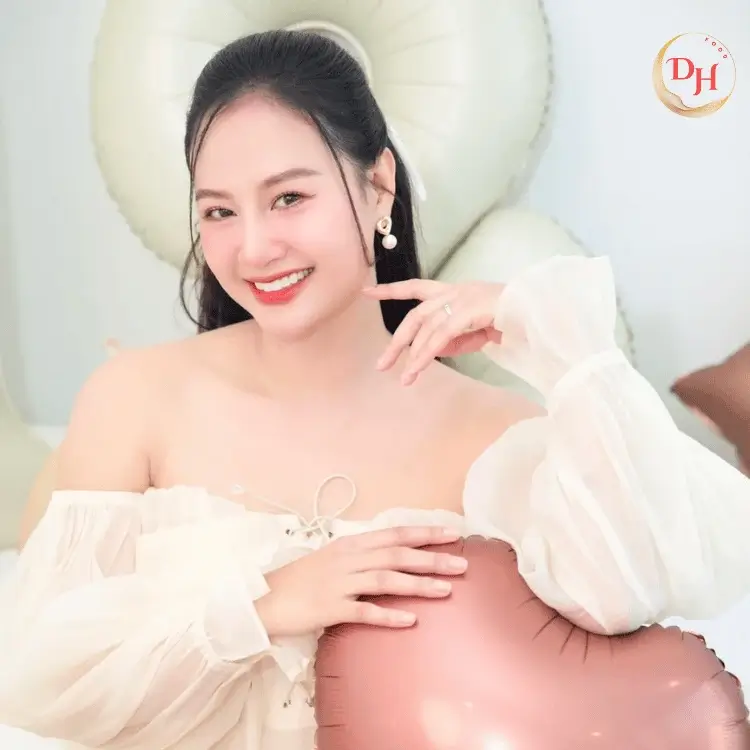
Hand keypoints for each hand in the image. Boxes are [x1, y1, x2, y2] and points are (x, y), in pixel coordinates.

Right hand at [255, 526, 467, 636]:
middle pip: (396, 555)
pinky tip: (410, 621)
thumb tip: (391, 555)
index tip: (452, 534)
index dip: (424, 533)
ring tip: (446, 590)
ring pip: (386, 581)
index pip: (394, 534)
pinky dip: (388, 616)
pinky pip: (364, 612)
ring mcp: (339, 584)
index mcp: (350, 545)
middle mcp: (348, 560)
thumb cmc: (300, 578)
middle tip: (462, 564)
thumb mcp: (331, 557)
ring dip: (418, 585)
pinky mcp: (330, 609)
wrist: (264, 598)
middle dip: (431, 558)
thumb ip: (361, 555)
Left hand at [362, 278, 503, 384]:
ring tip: (403, 378)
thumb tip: (427, 353)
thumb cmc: (506, 320)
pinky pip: (440, 336)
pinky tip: (416, 370)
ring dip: (412, 355)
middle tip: (381, 364)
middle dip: (397, 340)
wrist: (533, 312)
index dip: (391, 289)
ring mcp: (460, 300)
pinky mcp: (468, 312)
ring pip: (426, 328)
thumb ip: (449, 339)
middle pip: (415, 315)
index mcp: (452, 292)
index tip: (367, 291)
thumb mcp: (472, 332)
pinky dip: (426, 354)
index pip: (415, 287)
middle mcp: (452, 292)